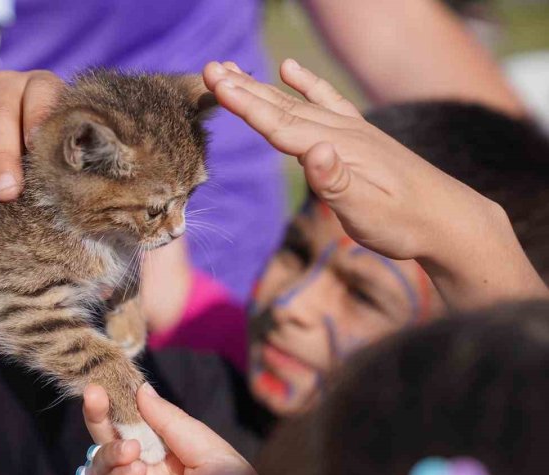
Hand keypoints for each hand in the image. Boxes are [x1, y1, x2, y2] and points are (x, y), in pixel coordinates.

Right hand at [0, 70, 63, 205]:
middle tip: (7, 193)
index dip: (38, 117)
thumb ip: (64, 162)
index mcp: (41, 89)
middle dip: (3, 156)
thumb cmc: (48, 167)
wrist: (14, 170)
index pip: (40, 93)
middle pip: (0, 114)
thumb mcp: (59, 160)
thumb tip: (82, 178)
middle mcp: (7, 86)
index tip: (36, 147)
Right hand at [82, 384, 272, 474]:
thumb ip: (175, 424)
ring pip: (105, 459)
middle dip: (102, 412)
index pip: (144, 416)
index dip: (128, 398)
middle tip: (93, 393)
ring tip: (131, 450)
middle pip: (117, 433)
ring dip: (111, 447)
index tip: (113, 378)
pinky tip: (135, 471)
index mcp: (179, 448)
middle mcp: (154, 467)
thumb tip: (143, 391)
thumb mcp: (215, 455)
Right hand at [203, 59, 546, 307]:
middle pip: (282, 106)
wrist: (449, 219)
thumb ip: (336, 182)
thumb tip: (315, 151)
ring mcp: (351, 129)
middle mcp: (340, 131)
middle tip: (208, 68)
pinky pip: (326, 101)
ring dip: (262, 85)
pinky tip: (290, 69)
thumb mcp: (366, 211)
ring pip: (296, 101)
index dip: (245, 105)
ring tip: (231, 69)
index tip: (215, 84)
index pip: (280, 124)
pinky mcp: (360, 135)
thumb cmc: (403, 223)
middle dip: (243, 88)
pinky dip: (306, 84)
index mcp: (335, 150)